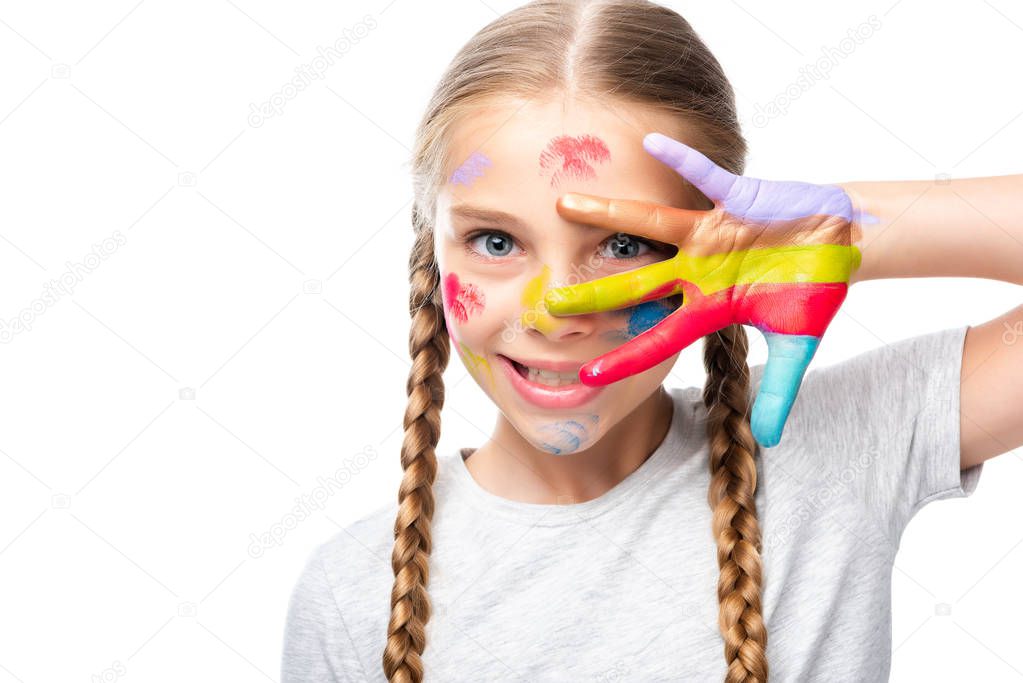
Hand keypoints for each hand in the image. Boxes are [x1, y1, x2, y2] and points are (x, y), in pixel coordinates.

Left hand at [543, 132, 862, 447]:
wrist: (843, 239)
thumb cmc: (815, 285)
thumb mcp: (800, 343)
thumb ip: (780, 388)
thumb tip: (768, 439)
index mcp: (711, 305)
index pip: (659, 334)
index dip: (626, 354)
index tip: (586, 374)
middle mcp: (699, 269)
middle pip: (636, 280)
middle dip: (595, 292)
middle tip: (548, 303)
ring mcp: (711, 232)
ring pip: (651, 224)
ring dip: (610, 214)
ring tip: (564, 206)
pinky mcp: (734, 198)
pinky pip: (704, 177)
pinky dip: (683, 162)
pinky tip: (650, 143)